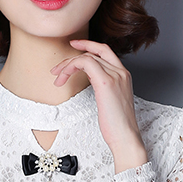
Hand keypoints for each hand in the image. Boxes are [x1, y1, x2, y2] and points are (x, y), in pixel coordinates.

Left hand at [51, 39, 147, 172]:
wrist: (125, 137)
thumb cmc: (117, 125)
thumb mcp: (110, 101)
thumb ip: (103, 86)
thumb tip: (90, 78)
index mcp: (123, 75)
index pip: (105, 51)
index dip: (89, 45)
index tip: (74, 46)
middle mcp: (121, 71)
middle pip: (93, 53)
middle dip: (72, 58)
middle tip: (57, 70)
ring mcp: (115, 75)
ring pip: (87, 57)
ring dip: (68, 65)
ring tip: (57, 77)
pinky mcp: (106, 82)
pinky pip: (85, 62)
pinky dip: (71, 66)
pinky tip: (63, 77)